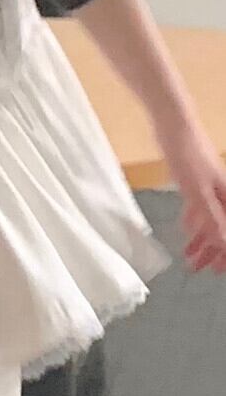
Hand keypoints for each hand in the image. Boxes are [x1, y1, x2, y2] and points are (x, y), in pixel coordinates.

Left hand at [158, 121, 225, 271]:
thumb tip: (224, 244)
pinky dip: (195, 221)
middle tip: (200, 269)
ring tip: (189, 256)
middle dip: (214, 250)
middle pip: (223, 228)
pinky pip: (199, 207)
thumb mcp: (198, 192)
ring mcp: (210, 187)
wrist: (174, 125)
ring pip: (210, 219)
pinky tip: (186, 230)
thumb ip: (211, 219)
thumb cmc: (188, 156)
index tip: (220, 271)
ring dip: (201, 239)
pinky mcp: (195, 180)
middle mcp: (223, 193)